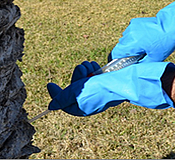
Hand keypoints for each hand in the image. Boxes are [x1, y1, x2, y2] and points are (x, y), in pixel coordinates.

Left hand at [46, 61, 174, 116]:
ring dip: (84, 70)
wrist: (125, 81)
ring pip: (82, 78)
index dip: (56, 94)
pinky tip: (96, 66)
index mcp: (82, 108)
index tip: (49, 84)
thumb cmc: (102, 88)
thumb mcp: (78, 92)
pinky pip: (92, 74)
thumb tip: (51, 106)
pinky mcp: (103, 81)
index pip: (63, 103)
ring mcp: (96, 90)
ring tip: (91, 67)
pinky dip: (92, 69)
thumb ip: (63, 98)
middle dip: (76, 76)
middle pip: (73, 87)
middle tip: (82, 70)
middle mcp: (89, 101)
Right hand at [111, 0, 174, 61]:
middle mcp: (129, 33)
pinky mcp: (136, 22)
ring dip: (130, 44)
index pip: (116, 54)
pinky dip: (134, 37)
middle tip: (138, 57)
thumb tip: (133, 68)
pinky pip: (130, 32)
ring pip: (125, 39)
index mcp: (132, 42)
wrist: (173, 25)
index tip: (125, 65)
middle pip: (121, 46)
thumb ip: (141, 64)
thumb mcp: (154, 58)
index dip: (119, 61)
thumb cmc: (165, 42)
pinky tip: (145, 39)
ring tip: (143, 47)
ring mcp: (132, 26)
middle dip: (127, 53)